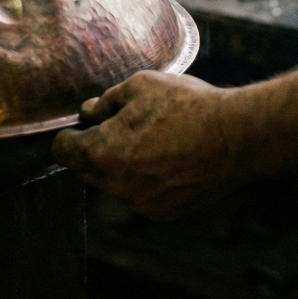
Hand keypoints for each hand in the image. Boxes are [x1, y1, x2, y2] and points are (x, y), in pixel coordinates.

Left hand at [51, 71, 248, 217]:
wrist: (235, 137)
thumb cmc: (186, 106)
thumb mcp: (139, 86)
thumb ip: (106, 101)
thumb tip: (89, 111)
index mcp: (102, 153)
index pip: (62, 151)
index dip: (70, 133)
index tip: (85, 123)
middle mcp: (116, 185)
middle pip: (86, 168)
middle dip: (95, 148)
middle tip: (123, 124)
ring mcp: (141, 203)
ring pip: (115, 182)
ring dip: (121, 164)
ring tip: (152, 138)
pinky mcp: (164, 212)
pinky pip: (140, 194)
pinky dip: (145, 179)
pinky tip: (169, 157)